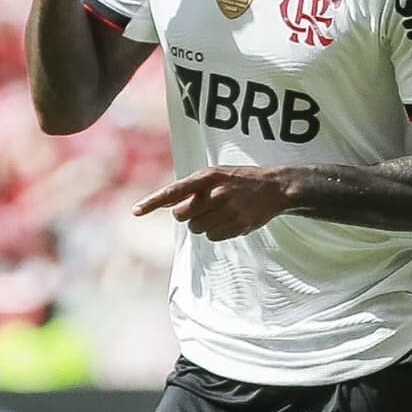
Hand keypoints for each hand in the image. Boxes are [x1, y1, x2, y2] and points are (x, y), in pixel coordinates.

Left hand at [134, 166, 293, 240]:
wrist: (276, 187)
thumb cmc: (241, 180)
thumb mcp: (216, 174)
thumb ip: (192, 188)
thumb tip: (167, 204)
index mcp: (208, 177)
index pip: (174, 190)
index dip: (153, 202)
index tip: (135, 211)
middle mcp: (216, 193)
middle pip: (182, 215)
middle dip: (187, 215)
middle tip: (203, 208)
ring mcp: (228, 210)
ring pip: (197, 228)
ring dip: (203, 224)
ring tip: (221, 213)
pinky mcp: (238, 225)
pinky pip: (212, 237)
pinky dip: (217, 232)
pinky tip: (230, 221)